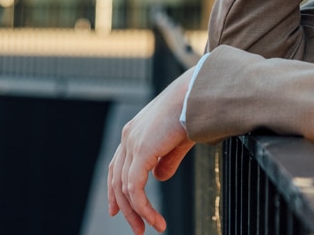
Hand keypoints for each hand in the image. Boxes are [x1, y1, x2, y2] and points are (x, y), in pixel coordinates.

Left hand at [107, 68, 196, 233]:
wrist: (198, 93)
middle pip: (117, 179)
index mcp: (134, 131)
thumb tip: (159, 178)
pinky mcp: (142, 151)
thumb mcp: (178, 140)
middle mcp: (128, 136)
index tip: (116, 211)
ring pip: (125, 188)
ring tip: (152, 227)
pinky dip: (144, 208)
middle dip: (125, 207)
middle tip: (137, 228)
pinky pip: (136, 189)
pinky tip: (155, 220)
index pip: (117, 166)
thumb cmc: (193, 110)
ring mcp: (132, 143)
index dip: (114, 190)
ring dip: (137, 212)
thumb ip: (166, 159)